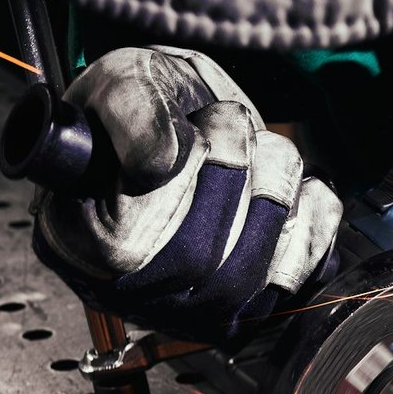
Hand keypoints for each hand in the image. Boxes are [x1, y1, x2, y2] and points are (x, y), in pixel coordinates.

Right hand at [31, 46, 341, 339]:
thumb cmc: (149, 110)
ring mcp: (192, 310)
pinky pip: (297, 284)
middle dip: (235, 181)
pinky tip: (301, 187)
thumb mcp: (124, 83)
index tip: (200, 127)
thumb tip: (157, 164)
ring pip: (251, 283)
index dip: (181, 186)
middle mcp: (133, 291)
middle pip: (200, 269)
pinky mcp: (248, 309)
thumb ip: (130, 112)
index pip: (131, 249)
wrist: (195, 123)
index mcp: (77, 242)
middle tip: (234, 124)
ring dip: (276, 197)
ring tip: (268, 148)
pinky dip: (315, 225)